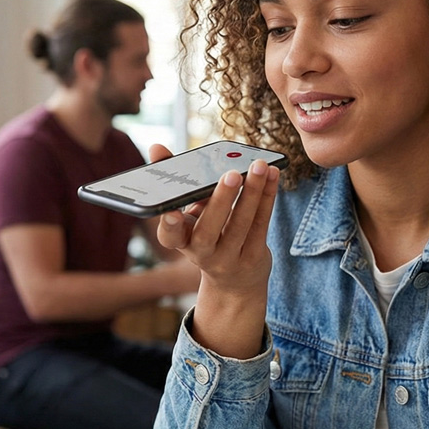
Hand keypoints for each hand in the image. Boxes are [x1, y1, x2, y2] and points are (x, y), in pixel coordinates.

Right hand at [148, 142, 279, 358]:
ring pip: (241, 224)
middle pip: (210, 229)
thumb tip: (157, 147)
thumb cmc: (206, 235)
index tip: (172, 211)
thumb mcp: (188, 215)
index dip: (169, 225)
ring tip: (258, 166)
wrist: (233, 281)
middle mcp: (202, 253)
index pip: (170, 235)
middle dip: (222, 200)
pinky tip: (271, 174)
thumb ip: (177, 181)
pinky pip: (261, 223)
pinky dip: (267, 196)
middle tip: (232, 174)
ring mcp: (229, 258)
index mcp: (180, 241)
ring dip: (252, 192)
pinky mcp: (253, 256)